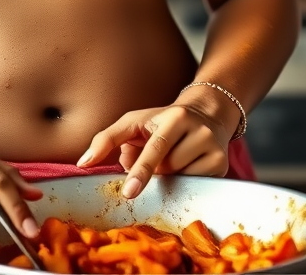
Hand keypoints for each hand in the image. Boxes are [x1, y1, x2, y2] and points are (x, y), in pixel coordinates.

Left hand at [77, 102, 232, 198]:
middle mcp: (197, 130)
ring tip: (172, 156)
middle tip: (151, 160)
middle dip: (152, 171)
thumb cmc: (161, 122)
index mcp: (174, 116)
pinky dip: (184, 180)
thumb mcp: (134, 122)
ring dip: (167, 175)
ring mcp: (212, 147)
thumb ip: (107, 139)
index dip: (140, 170)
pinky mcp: (222, 164)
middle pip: (166, 168)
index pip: (154, 148)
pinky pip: (194, 185)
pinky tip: (186, 163)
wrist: (207, 114)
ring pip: (179, 178)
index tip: (129, 192)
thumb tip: (84, 163)